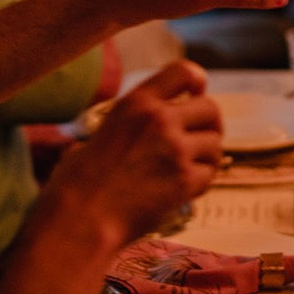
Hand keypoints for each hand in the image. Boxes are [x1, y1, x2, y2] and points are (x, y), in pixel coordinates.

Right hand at [51, 61, 221, 240]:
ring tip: (186, 169)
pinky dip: (200, 182)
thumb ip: (132, 123)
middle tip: (199, 140)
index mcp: (136, 103)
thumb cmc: (78, 183)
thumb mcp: (101, 133)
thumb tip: (148, 128)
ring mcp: (176, 150)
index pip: (183, 71)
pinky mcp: (185, 180)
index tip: (197, 91)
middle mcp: (160, 120)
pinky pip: (210, 174)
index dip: (197, 80)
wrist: (80, 221)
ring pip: (215, 143)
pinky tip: (181, 190)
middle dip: (209, 124)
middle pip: (210, 108)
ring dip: (206, 156)